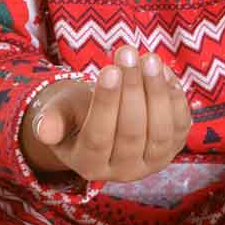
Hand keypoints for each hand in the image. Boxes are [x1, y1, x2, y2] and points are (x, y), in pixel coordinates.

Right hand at [21, 45, 191, 183]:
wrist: (99, 120)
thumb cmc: (74, 112)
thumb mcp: (58, 112)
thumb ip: (51, 120)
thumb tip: (43, 131)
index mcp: (89, 165)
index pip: (99, 137)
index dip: (105, 104)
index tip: (109, 70)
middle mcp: (123, 172)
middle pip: (131, 133)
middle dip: (132, 90)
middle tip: (127, 53)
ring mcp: (152, 163)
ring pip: (161, 132)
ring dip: (157, 92)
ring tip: (149, 58)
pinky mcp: (174, 149)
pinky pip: (181, 126)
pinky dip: (175, 97)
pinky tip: (162, 71)